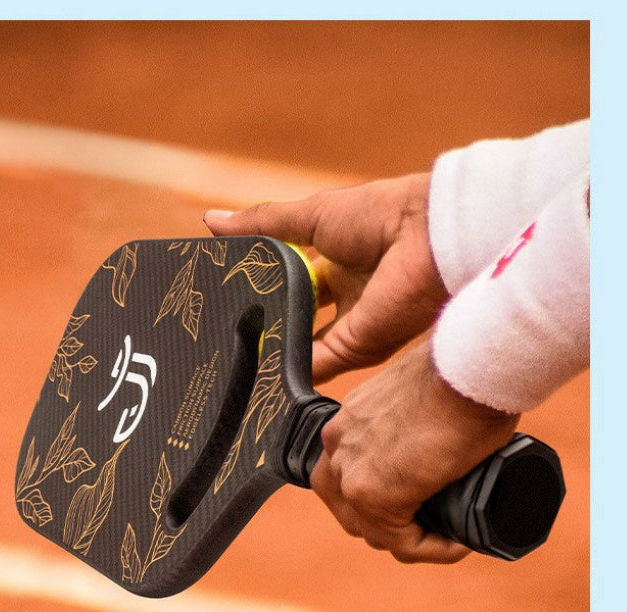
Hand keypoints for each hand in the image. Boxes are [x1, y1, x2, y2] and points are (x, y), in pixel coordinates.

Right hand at [204, 175, 447, 383]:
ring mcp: (349, 326)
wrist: (426, 236)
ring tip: (234, 360)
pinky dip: (288, 370)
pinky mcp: (355, 348)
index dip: (262, 293)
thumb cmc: (377, 214)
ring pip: (302, 348)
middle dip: (267, 329)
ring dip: (274, 354)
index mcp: (335, 263)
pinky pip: (315, 365)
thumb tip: (211, 221)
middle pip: (296, 322)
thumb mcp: (309, 216)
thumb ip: (262, 225)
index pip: (290, 285)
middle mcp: (343, 299)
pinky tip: (258, 371)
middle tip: (225, 338)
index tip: (226, 301)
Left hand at [309, 338, 519, 563]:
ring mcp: (350, 471)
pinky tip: (459, 543)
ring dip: (411, 540)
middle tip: (433, 524)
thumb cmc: (460, 372)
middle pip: (350, 508)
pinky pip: (402, 543)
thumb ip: (418, 418)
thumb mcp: (424, 397)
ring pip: (373, 531)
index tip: (424, 502)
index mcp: (346, 423)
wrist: (466, 365)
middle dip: (388, 524)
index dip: (382, 498)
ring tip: (450, 535)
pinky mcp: (373, 494)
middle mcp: (338, 446)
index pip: (348, 476)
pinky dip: (433, 550)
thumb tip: (443, 441)